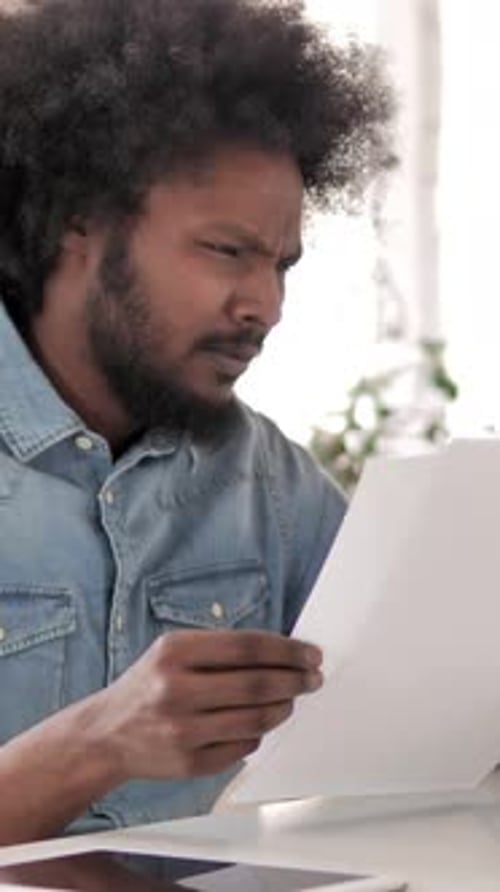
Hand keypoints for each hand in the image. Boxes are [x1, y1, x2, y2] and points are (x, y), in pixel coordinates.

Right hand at [93, 629, 322, 783]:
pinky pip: (242, 748)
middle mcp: (176, 690)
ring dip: (284, 708)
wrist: (105, 735)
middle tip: (312, 678)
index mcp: (175, 652)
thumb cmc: (148, 686)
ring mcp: (183, 730)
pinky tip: (260, 723)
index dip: (287, 650)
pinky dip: (258, 734)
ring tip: (292, 699)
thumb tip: (280, 652)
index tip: (310, 654)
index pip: (247, 647)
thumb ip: (220, 648)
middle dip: (295, 680)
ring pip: (255, 719)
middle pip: (257, 684)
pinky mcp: (189, 764)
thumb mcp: (172, 650)